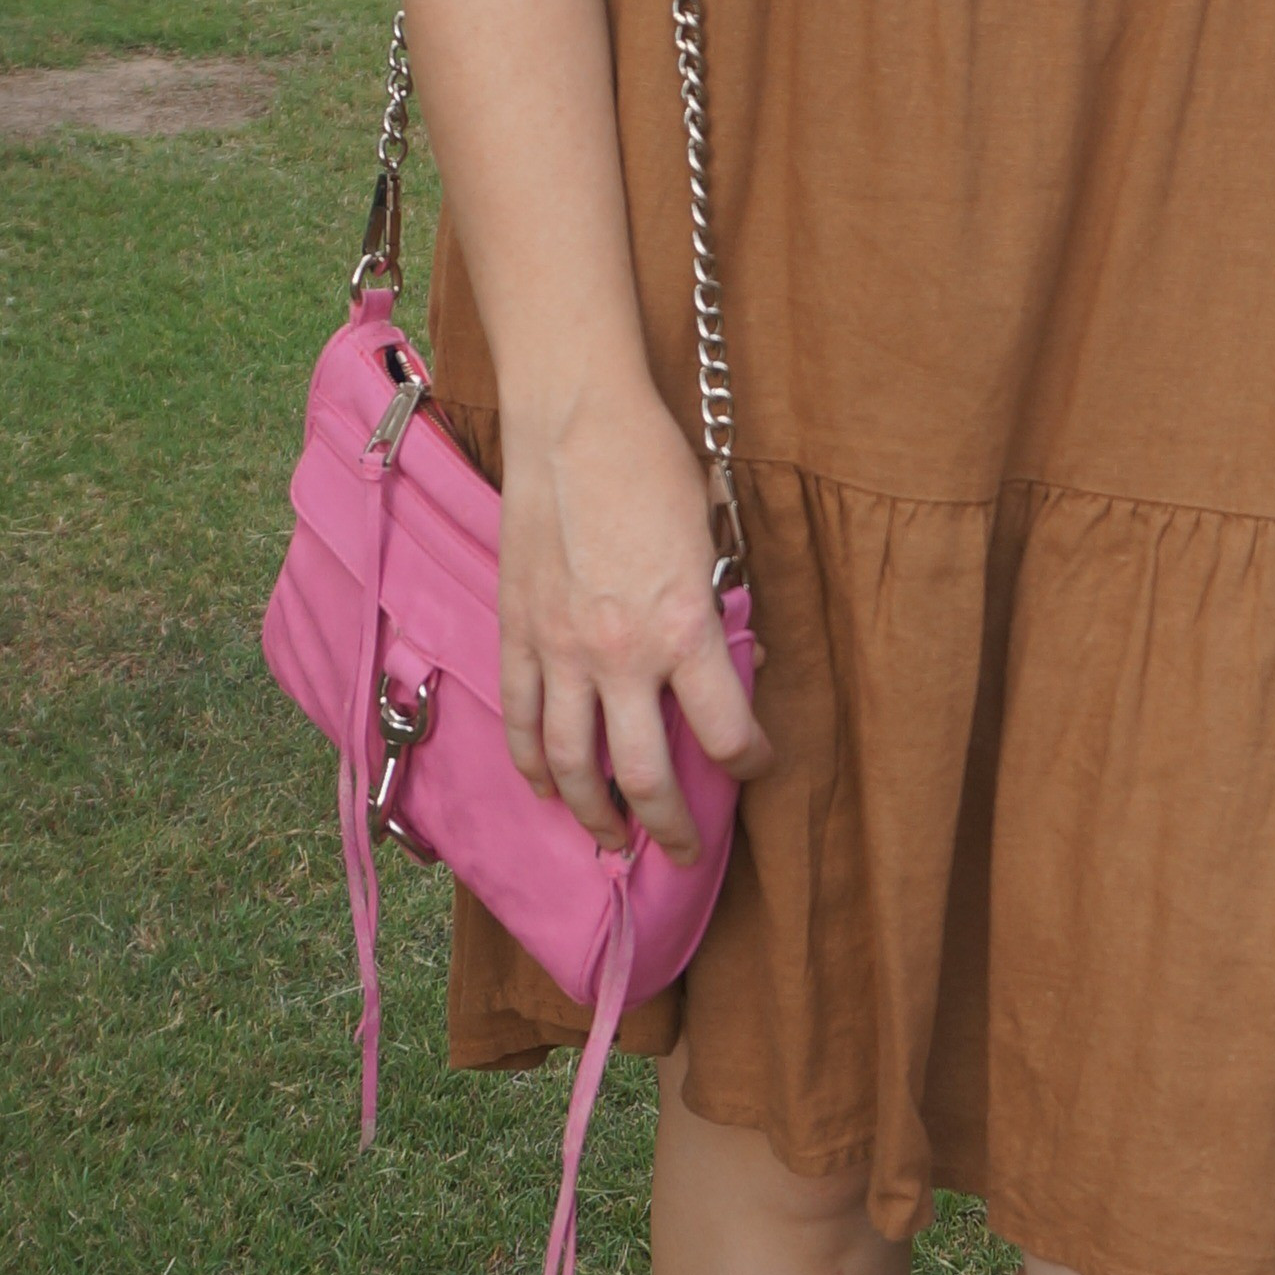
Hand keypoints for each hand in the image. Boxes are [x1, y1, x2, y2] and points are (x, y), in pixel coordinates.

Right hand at [497, 377, 773, 861]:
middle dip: (671, 827)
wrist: (574, 421)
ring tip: (613, 840)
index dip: (750, 760)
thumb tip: (731, 661)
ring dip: (596, 815)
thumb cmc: (654, 467)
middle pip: (645, 776)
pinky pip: (523, 721)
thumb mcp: (711, 540)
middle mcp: (621, 654)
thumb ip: (717, 609)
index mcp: (683, 628)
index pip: (727, 731)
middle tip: (685, 853)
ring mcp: (560, 650)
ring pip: (572, 766)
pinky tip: (547, 790)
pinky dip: (533, 767)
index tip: (756, 764)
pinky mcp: (518, 634)